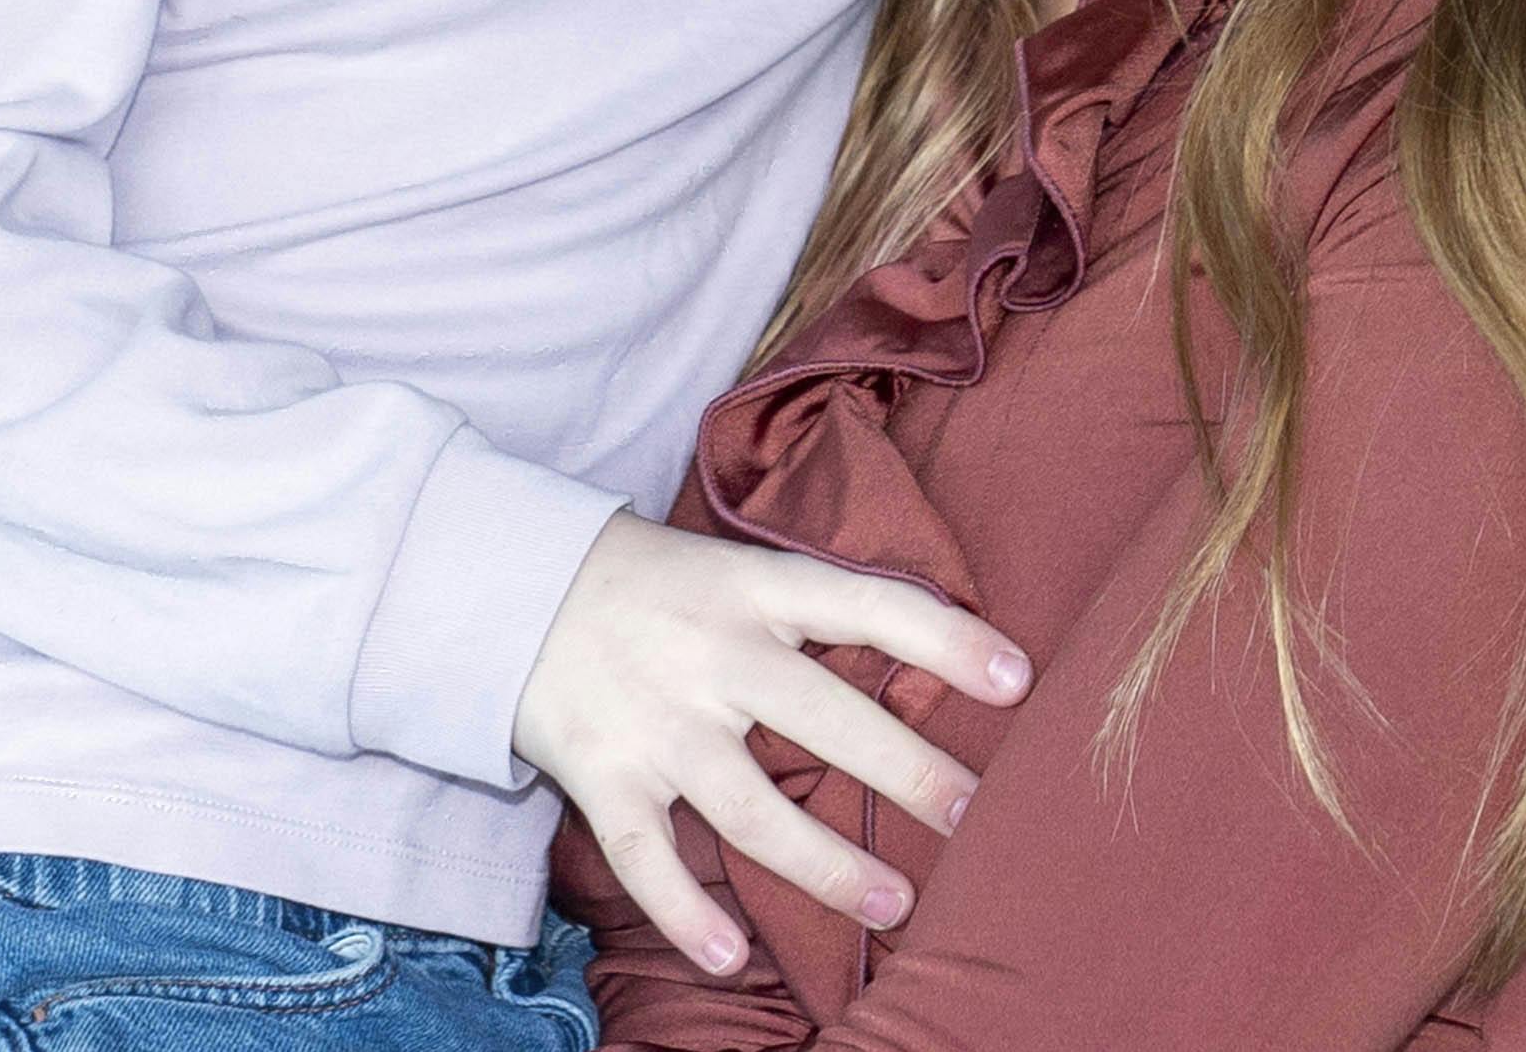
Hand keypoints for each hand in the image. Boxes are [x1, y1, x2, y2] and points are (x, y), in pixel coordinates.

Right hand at [514, 513, 1026, 978]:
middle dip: (908, 772)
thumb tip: (933, 656)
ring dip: (827, 866)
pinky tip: (730, 957)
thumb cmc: (651, 585)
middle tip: (977, 816)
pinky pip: (646, 859)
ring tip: (896, 906)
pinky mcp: (601, 776)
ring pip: (750, 809)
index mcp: (750, 590)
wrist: (506, 584)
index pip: (864, 606)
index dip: (944, 642)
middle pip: (824, 719)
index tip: (1019, 679)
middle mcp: (710, 657)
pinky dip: (683, 914)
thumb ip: (810, 611)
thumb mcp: (731, 569)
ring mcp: (654, 722)